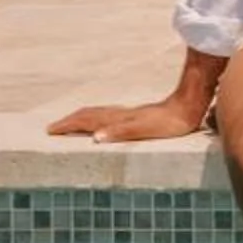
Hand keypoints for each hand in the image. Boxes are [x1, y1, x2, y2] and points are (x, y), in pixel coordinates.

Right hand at [48, 95, 208, 142]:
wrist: (191, 104)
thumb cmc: (170, 122)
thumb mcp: (146, 129)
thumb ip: (121, 132)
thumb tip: (96, 138)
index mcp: (119, 118)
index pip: (88, 119)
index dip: (69, 124)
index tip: (51, 129)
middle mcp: (122, 114)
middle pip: (91, 115)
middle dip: (71, 121)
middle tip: (54, 127)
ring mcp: (131, 114)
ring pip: (100, 114)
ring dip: (83, 119)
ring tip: (73, 123)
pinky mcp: (140, 116)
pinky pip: (111, 116)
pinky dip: (99, 119)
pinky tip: (105, 123)